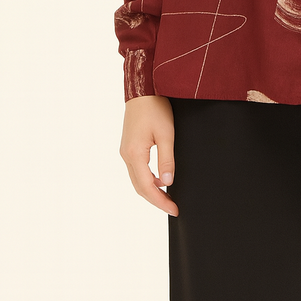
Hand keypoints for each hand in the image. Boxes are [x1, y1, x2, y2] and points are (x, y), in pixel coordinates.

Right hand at [119, 95, 178, 215]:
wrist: (142, 89)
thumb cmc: (155, 108)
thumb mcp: (166, 134)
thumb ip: (167, 160)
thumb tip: (168, 183)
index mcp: (134, 154)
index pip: (147, 187)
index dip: (161, 201)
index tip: (174, 210)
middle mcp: (126, 155)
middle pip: (139, 187)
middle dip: (156, 200)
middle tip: (172, 208)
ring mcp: (125, 151)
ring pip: (137, 179)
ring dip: (151, 190)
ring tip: (168, 196)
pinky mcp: (128, 146)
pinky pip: (136, 169)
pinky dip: (147, 179)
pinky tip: (160, 178)